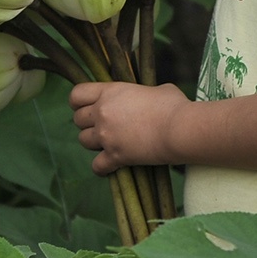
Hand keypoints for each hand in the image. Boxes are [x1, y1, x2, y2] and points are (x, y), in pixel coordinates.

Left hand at [70, 80, 188, 173]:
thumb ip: (143, 93)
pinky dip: (102, 168)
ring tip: (108, 144)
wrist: (180, 129)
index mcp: (110, 92)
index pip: (76, 94)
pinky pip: (96, 166)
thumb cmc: (173, 105)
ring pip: (83, 141)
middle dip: (87, 124)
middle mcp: (102, 112)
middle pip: (77, 120)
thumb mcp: (157, 89)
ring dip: (94, 144)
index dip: (78, 102)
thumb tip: (149, 98)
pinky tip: (109, 166)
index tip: (85, 107)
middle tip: (102, 127)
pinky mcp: (115, 156)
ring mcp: (106, 135)